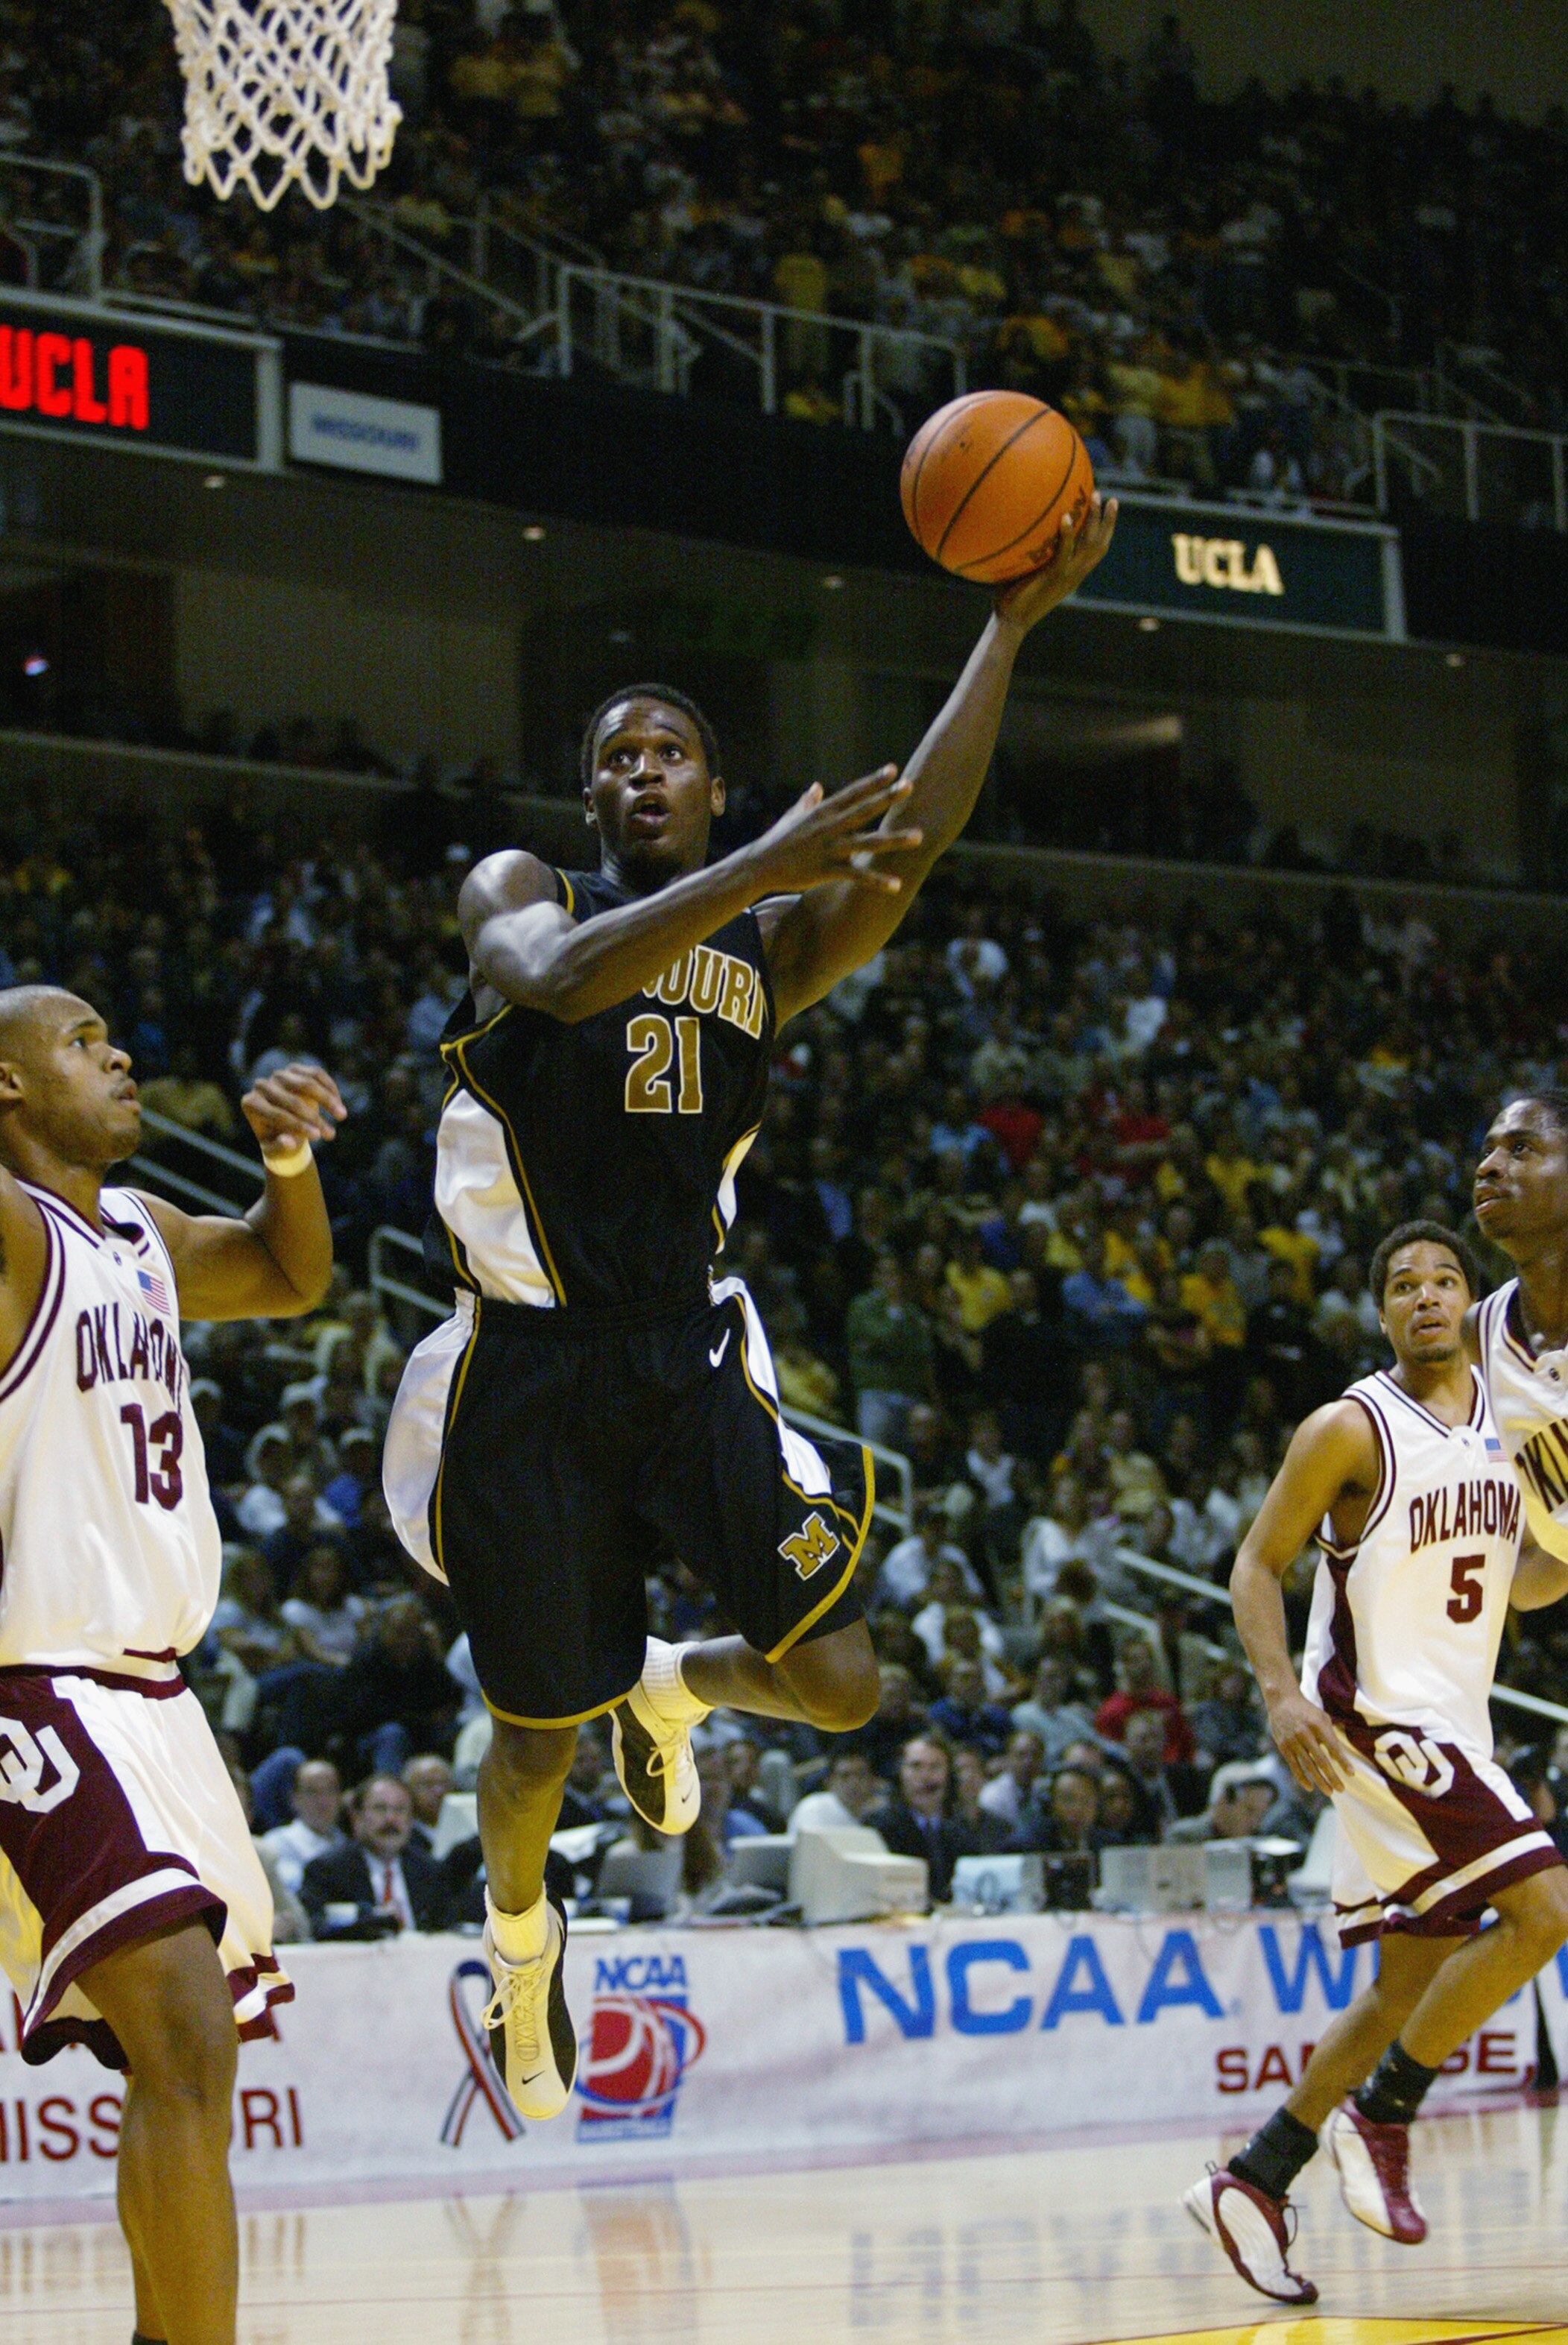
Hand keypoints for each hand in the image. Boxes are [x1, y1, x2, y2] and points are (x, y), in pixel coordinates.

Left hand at [242, 1063, 346, 1153]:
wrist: (281, 1124)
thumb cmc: (276, 1139)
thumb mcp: (275, 1149)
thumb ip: (279, 1147)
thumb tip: (289, 1142)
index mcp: (251, 1104)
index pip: (277, 1114)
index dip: (299, 1126)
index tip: (318, 1137)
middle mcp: (262, 1085)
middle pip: (293, 1100)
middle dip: (315, 1118)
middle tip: (331, 1135)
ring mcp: (279, 1074)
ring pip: (308, 1083)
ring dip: (328, 1100)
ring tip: (342, 1116)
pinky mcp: (295, 1069)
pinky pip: (316, 1074)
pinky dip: (330, 1088)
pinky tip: (339, 1103)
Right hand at [746, 764, 923, 897]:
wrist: (758, 866)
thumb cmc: (776, 841)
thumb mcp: (792, 817)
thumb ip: (807, 801)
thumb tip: (816, 787)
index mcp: (822, 812)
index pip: (852, 792)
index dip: (873, 781)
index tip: (892, 770)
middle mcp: (828, 826)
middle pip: (863, 810)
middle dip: (887, 798)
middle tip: (910, 786)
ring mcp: (828, 848)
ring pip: (867, 842)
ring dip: (894, 839)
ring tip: (919, 836)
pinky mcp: (826, 870)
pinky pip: (856, 876)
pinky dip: (877, 881)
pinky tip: (897, 885)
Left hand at [993, 492, 1118, 635]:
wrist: (1012, 622)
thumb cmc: (1013, 596)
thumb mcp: (1031, 572)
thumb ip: (1035, 553)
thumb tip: (1023, 527)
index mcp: (1074, 574)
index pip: (1097, 550)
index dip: (1106, 530)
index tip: (1109, 508)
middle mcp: (1075, 574)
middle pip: (1100, 545)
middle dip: (1107, 521)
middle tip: (1109, 498)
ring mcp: (1067, 576)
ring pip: (1089, 545)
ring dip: (1094, 519)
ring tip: (1095, 497)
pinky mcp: (1053, 578)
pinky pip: (1064, 554)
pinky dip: (1066, 535)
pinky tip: (1065, 517)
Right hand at [1267, 1687, 1349, 1796]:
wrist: (1282, 1700)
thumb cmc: (1307, 1711)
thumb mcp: (1322, 1718)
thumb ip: (1330, 1737)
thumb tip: (1339, 1760)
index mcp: (1317, 1724)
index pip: (1333, 1747)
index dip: (1343, 1762)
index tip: (1351, 1774)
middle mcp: (1304, 1733)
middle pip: (1321, 1760)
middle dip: (1332, 1776)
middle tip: (1341, 1789)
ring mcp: (1292, 1740)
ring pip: (1308, 1766)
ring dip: (1319, 1781)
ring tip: (1329, 1791)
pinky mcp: (1283, 1746)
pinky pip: (1294, 1765)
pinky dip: (1302, 1778)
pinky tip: (1310, 1787)